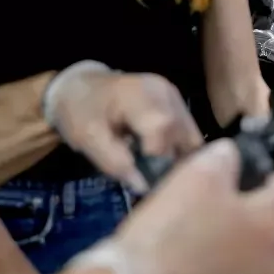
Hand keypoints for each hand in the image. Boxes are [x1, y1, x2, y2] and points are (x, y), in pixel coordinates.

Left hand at [44, 61, 202, 190]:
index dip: (156, 158)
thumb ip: (113, 161)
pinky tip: (163, 162)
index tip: (140, 176)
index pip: (162, 128)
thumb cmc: (81, 111)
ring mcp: (176, 98)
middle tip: (149, 177)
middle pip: (182, 134)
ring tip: (157, 171)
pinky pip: (190, 135)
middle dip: (169, 162)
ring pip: (192, 137)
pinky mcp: (179, 106)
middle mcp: (166, 92)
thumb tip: (143, 186)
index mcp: (139, 93)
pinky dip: (180, 152)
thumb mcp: (86, 137)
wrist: (82, 88)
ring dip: (178, 159)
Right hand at [72, 139, 273, 273]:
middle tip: (212, 220)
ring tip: (202, 257)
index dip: (259, 179)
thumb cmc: (167, 239)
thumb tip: (232, 156)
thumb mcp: (192, 178)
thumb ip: (222, 160)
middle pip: (270, 233)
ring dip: (239, 259)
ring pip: (257, 269)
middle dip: (248, 224)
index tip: (240, 179)